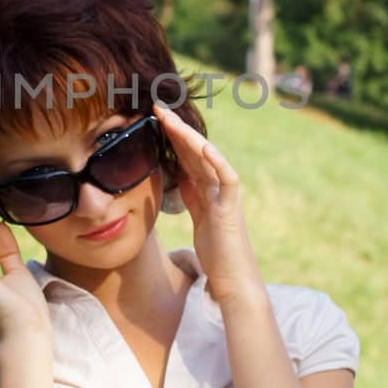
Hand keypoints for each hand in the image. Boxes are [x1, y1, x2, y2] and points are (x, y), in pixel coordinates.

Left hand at [152, 103, 264, 306]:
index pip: (186, 155)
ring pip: (208, 158)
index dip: (171, 136)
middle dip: (176, 129)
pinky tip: (204, 145)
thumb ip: (191, 196)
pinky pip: (227, 178)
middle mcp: (217, 187)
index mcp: (206, 189)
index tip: (153, 118)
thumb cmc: (217, 253)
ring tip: (170, 119)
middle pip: (195, 151)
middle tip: (157, 107)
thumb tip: (177, 177)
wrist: (233, 280)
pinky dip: (217, 161)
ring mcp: (225, 195)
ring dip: (189, 137)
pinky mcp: (231, 208)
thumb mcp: (198, 218)